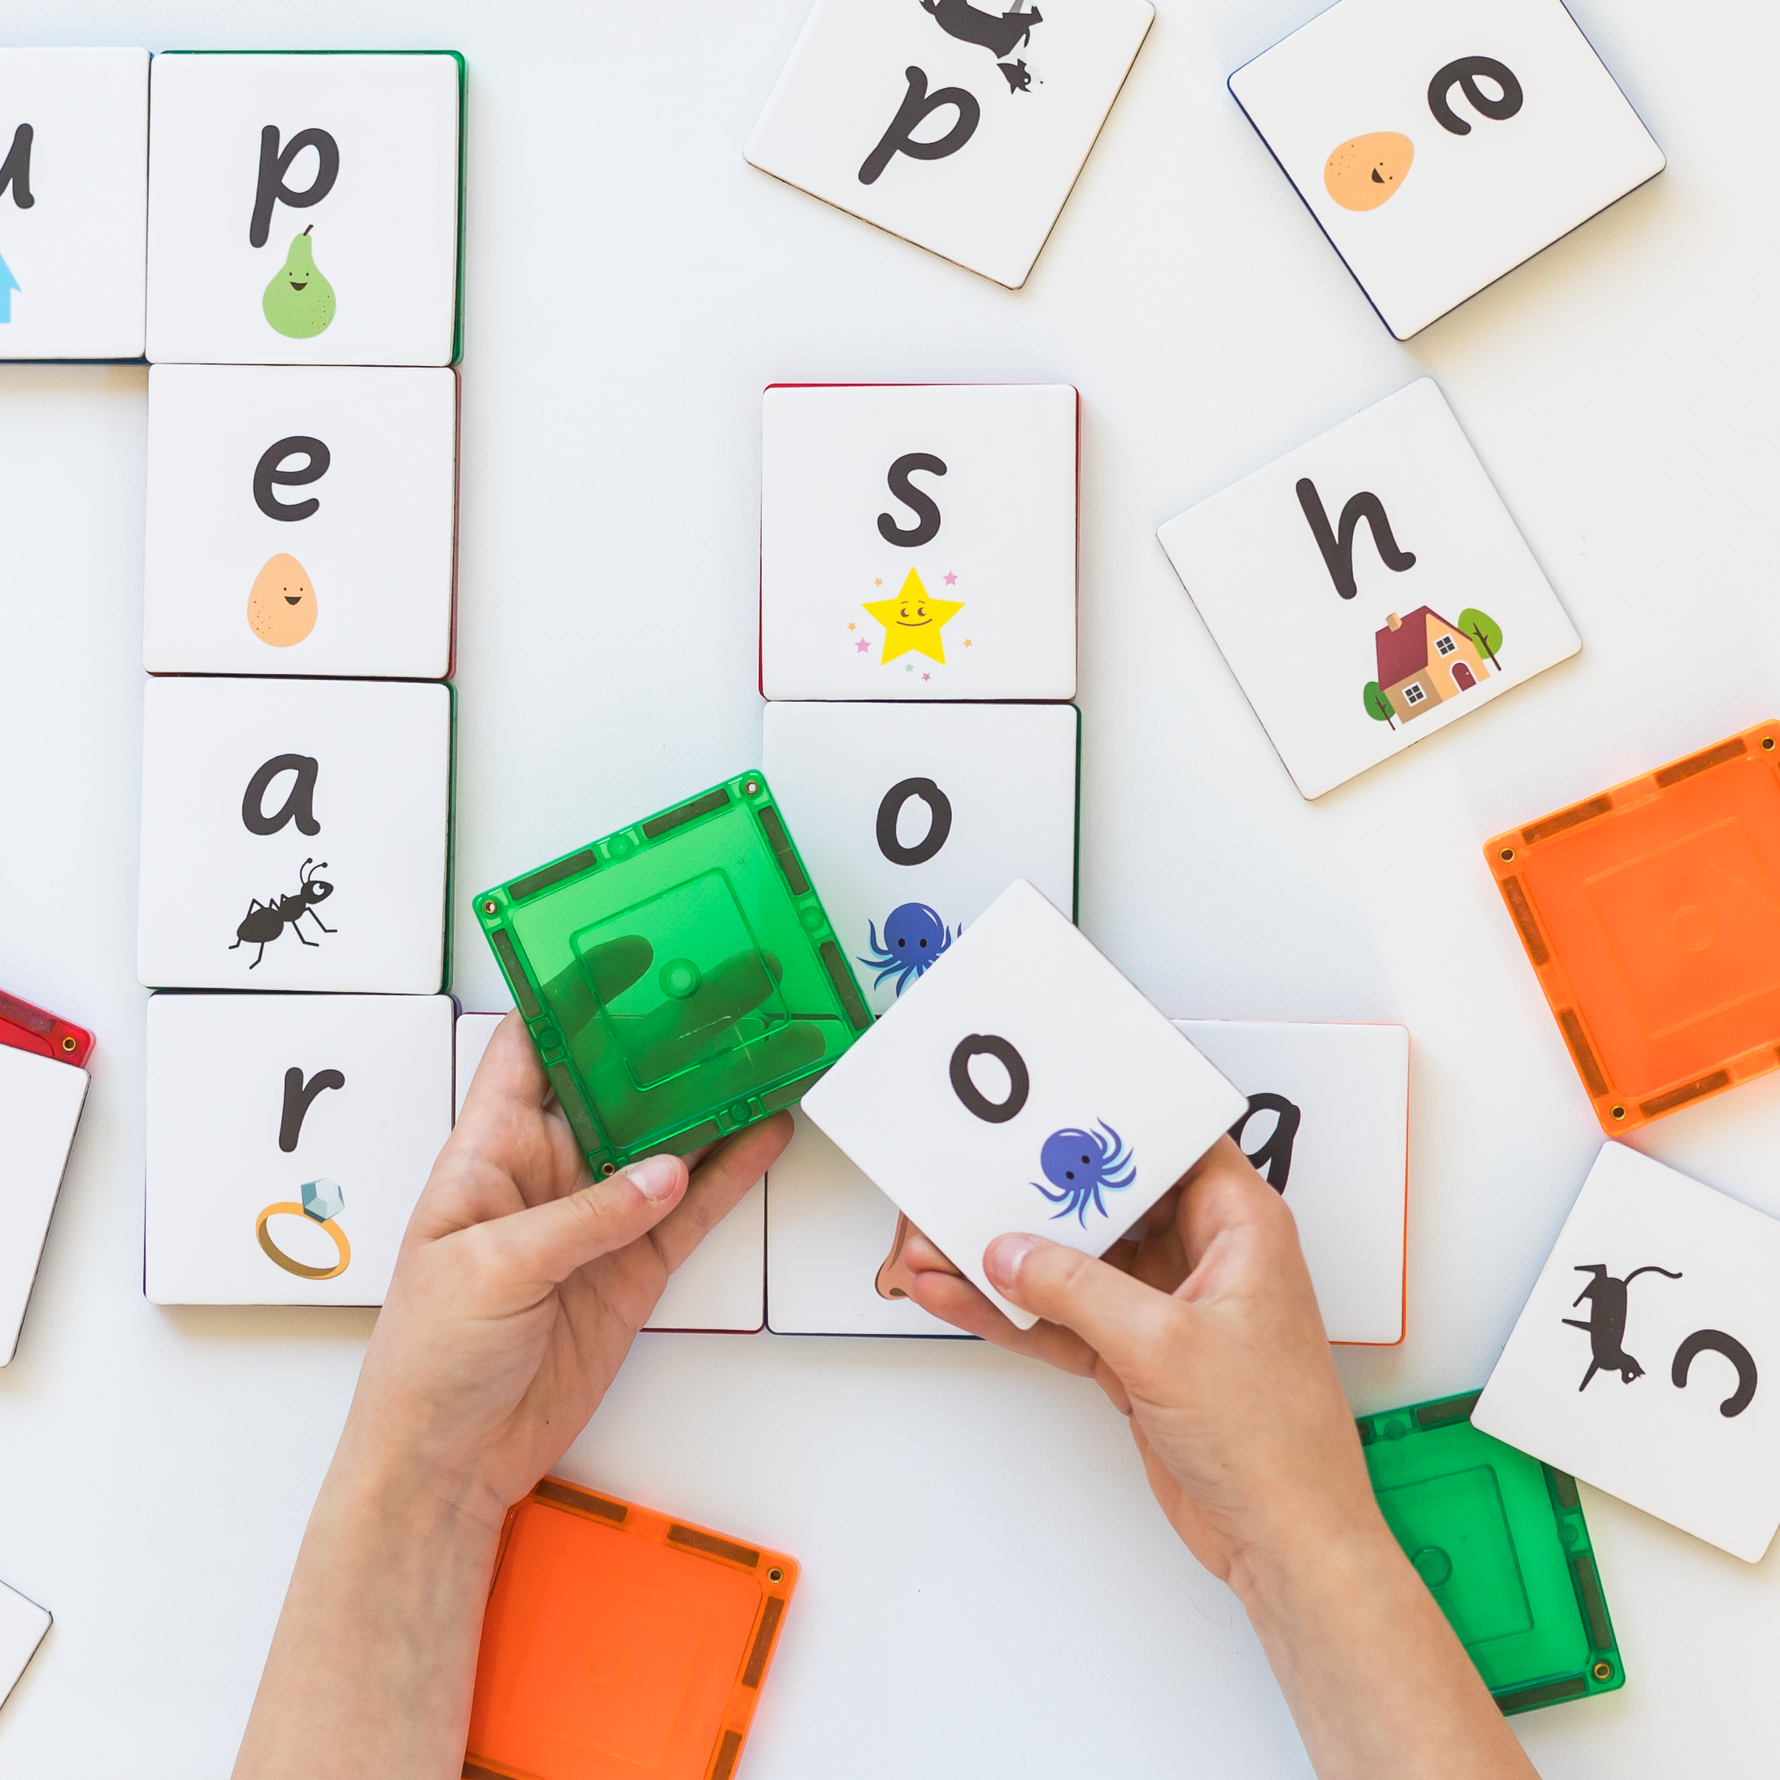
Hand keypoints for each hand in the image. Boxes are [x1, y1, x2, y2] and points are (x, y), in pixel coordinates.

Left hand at [343, 1010, 792, 1524]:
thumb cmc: (427, 1359)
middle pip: (615, 1086)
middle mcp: (546, 1172)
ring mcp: (595, 1218)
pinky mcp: (632, 1267)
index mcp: (488, 1152)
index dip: (574, 999)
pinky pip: (690, 1207)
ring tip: (761, 1052)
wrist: (449, 1460)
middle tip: (721, 997)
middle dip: (664, 1043)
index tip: (625, 953)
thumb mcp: (490, 1270)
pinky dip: (729, 1173)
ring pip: (664, 1141)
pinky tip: (763, 1134)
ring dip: (709, 1102)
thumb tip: (662, 1174)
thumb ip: (583, 1218)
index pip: (531, 1051)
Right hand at [901, 1135, 1367, 1586]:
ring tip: (940, 1247)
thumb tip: (1013, 1254)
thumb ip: (1078, 1292)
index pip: (1172, 1144)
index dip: (1114, 1123)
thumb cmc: (1276, 1441)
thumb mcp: (1165, 1347)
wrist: (1284, 1541)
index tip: (1049, 1110)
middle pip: (1109, 1203)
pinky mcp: (1136, 1357)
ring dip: (1009, 1262)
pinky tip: (963, 1298)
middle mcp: (1205, 1257)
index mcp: (1241, 1227)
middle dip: (1037, 1199)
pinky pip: (1063, 1318)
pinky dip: (1014, 1313)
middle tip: (971, 1183)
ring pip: (1074, 1265)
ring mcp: (1166, 1309)